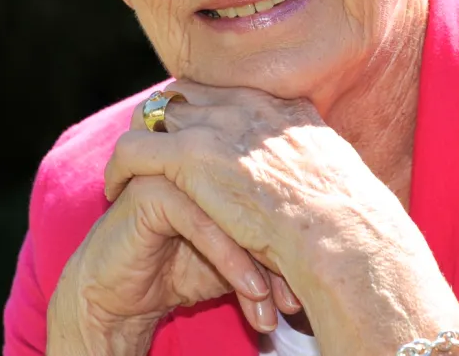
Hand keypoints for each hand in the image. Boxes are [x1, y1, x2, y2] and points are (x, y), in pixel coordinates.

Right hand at [46, 174, 299, 355]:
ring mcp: (174, 164)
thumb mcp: (242, 251)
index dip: (301, 233)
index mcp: (229, 154)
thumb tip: (334, 255)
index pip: (277, 185)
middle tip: (302, 297)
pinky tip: (253, 295)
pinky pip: (202, 223)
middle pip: (260, 196)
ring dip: (262, 263)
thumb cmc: (186, 266)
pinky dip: (232, 262)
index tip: (321, 279)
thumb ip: (276, 235)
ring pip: (236, 210)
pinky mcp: (150, 190)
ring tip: (282, 306)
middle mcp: (203, 151)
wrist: (124, 294)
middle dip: (286, 251)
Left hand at [102, 82, 458, 355]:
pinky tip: (114, 188)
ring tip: (127, 167)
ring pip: (154, 113)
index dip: (200, 108)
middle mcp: (247, 104)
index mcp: (280, 105)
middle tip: (150, 143)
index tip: (188, 131)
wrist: (339, 231)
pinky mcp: (191, 155)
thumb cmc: (345, 217)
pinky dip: (118, 166)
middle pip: (185, 93)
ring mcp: (218, 125)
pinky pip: (133, 150)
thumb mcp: (332, 169)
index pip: (223, 89)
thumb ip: (310, 155)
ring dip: (140, 138)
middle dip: (163, 116)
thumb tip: (316, 161)